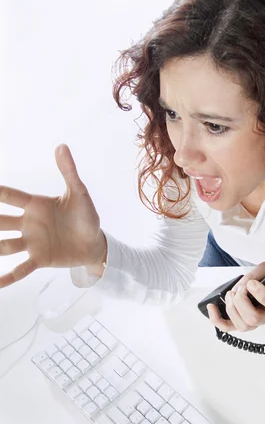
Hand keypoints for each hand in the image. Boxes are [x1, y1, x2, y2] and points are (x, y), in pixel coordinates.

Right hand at [0, 144, 106, 287]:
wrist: (96, 243)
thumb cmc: (86, 216)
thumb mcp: (79, 194)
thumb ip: (69, 172)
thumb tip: (61, 146)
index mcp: (35, 205)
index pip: (10, 197)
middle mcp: (28, 224)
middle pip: (0, 221)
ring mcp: (31, 242)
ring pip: (4, 245)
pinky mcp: (39, 259)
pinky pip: (20, 269)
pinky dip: (7, 277)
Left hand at [207, 261, 264, 331]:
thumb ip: (256, 274)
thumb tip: (242, 285)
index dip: (260, 294)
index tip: (251, 283)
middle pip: (253, 319)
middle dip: (241, 301)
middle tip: (239, 289)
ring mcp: (255, 324)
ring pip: (242, 326)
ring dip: (231, 308)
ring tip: (230, 294)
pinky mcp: (241, 324)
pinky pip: (228, 328)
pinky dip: (217, 319)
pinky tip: (212, 307)